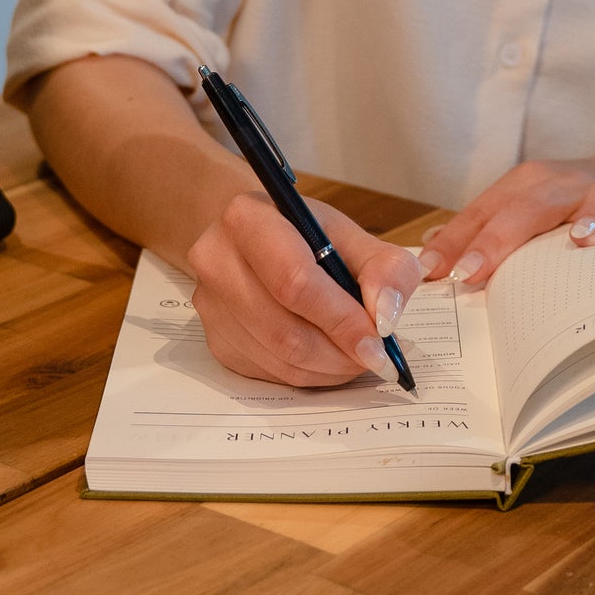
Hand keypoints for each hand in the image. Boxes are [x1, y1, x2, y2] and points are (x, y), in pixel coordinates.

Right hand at [186, 190, 427, 387]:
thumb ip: (385, 268)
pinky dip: (309, 375)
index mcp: (247, 219)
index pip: (294, 281)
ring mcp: (210, 306)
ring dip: (328, 368)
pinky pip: (269, 373)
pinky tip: (327, 357)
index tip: (379, 341)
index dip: (341, 318)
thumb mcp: (354, 236)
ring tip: (356, 355)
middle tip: (375, 356)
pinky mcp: (215, 340)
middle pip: (285, 330)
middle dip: (340, 352)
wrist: (256, 239)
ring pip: (279, 359)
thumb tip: (385, 316)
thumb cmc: (307, 236)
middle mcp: (216, 261)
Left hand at [415, 156, 594, 287]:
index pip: (484, 212)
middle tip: (475, 271)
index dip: (457, 241)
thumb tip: (427, 253)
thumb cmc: (566, 203)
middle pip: (529, 205)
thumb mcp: (522, 210)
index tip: (435, 273)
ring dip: (591, 215)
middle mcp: (563, 182)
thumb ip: (478, 232)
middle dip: (499, 239)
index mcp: (526, 186)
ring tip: (581, 241)